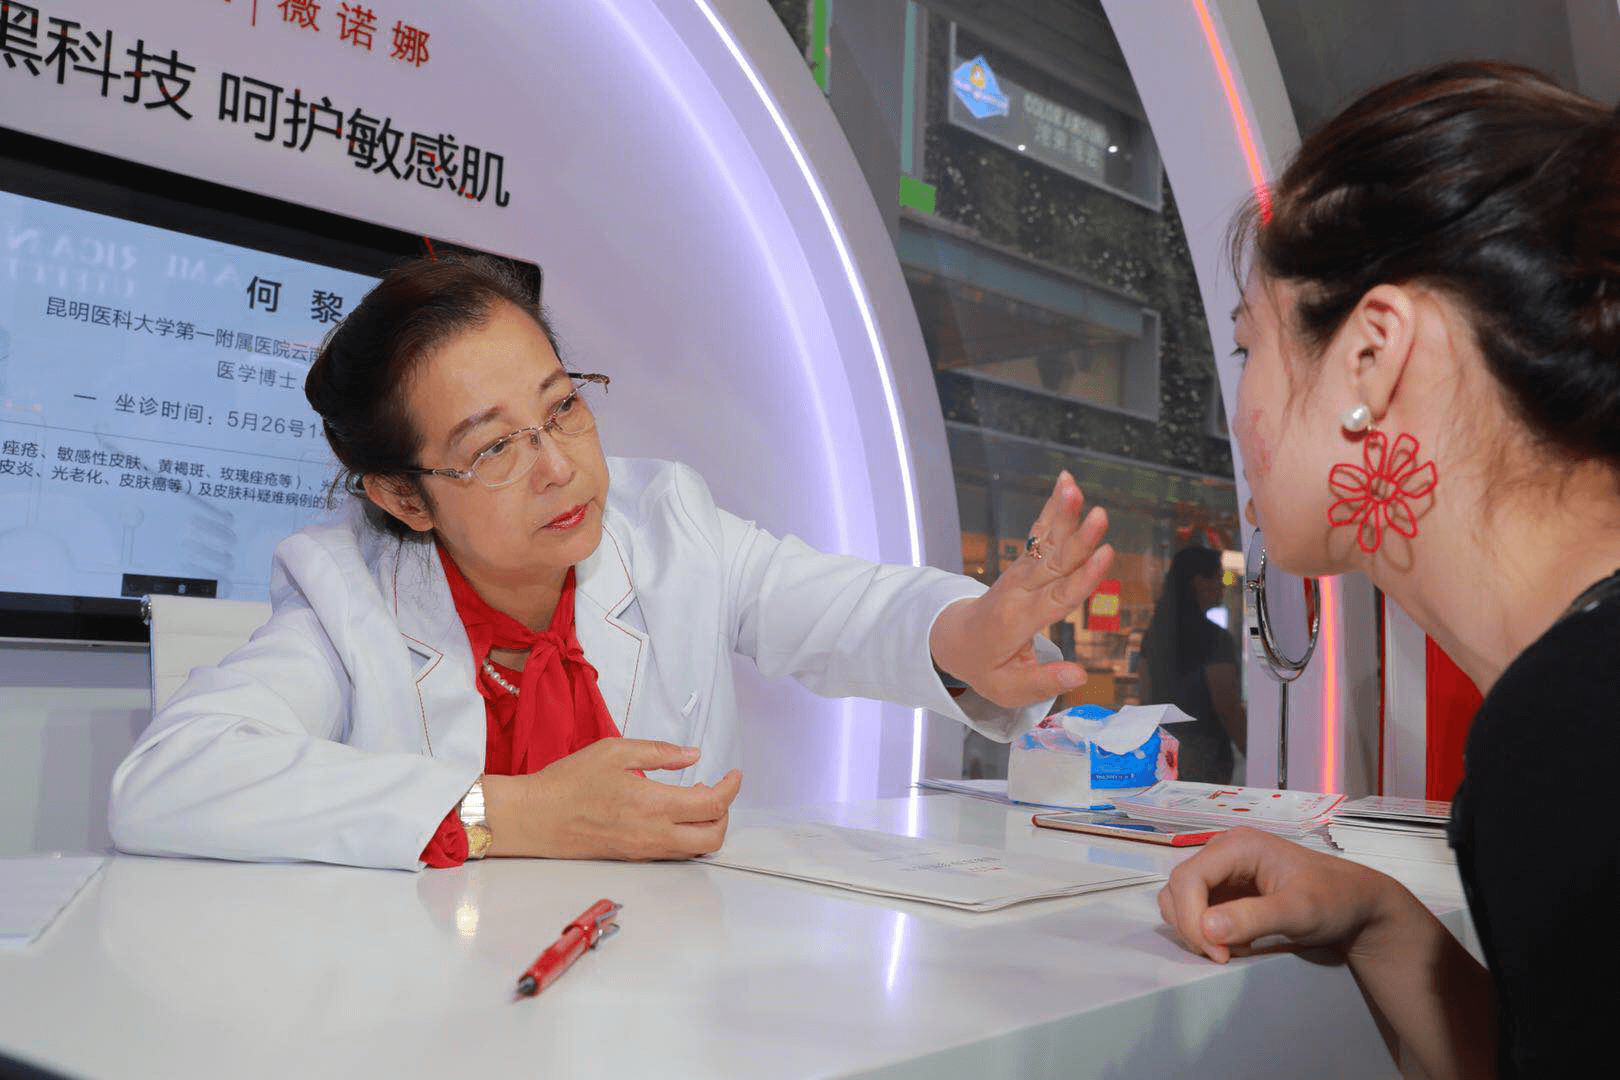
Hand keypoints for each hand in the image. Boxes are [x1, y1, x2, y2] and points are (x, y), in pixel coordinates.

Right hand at [482, 739, 742, 860]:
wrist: (535, 818)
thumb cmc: (568, 784)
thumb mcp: (615, 751)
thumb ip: (660, 752)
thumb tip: (692, 755)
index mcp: (653, 805)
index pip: (713, 805)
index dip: (731, 788)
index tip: (734, 774)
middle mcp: (654, 835)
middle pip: (713, 837)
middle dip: (726, 812)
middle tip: (720, 789)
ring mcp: (644, 850)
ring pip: (696, 849)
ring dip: (707, 825)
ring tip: (698, 798)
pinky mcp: (633, 857)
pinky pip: (674, 853)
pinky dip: (687, 835)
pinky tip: (674, 813)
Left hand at [929, 471, 1113, 707]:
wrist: (953, 639)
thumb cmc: (984, 666)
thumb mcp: (1006, 689)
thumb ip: (1042, 683)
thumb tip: (1080, 676)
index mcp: (1017, 621)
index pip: (1056, 598)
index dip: (1083, 578)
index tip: (1106, 555)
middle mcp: (1019, 591)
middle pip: (1054, 563)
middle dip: (1078, 539)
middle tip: (1100, 515)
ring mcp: (1020, 573)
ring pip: (1046, 542)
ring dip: (1061, 513)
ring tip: (1073, 486)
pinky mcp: (1023, 563)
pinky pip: (1039, 534)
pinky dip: (1053, 509)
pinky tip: (1066, 483)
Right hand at [1157, 827, 1404, 963]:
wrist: (1355, 903)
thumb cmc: (1334, 899)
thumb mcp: (1299, 911)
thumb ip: (1253, 918)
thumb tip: (1207, 928)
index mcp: (1237, 845)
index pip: (1187, 878)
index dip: (1191, 917)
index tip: (1217, 953)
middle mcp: (1223, 852)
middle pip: (1178, 888)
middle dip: (1193, 926)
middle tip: (1223, 955)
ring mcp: (1222, 871)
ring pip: (1180, 900)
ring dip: (1196, 929)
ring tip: (1231, 948)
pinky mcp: (1225, 890)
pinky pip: (1196, 910)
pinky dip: (1206, 932)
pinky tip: (1235, 943)